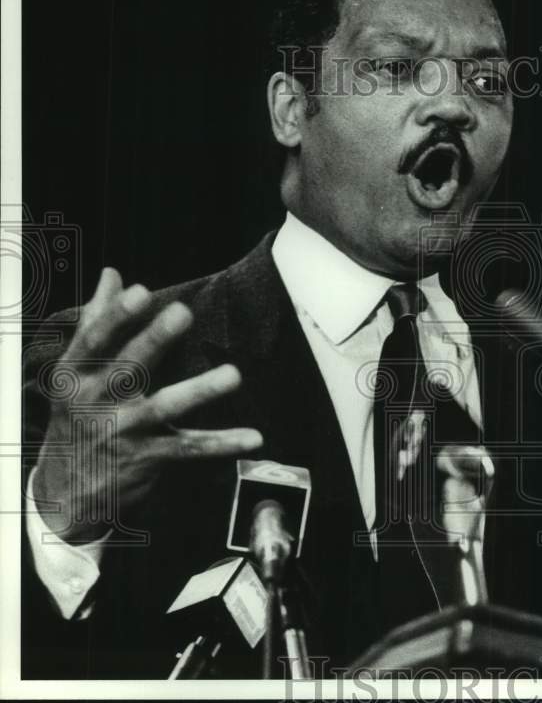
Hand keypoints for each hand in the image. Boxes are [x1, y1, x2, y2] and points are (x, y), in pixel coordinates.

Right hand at [33, 268, 262, 543]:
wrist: (66, 490)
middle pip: (130, 366)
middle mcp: (98, 401)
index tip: (141, 292)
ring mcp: (124, 431)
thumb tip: (113, 274)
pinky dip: (222, 444)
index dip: (116, 316)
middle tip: (183, 313)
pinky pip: (190, 448)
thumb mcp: (77, 370)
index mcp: (79, 374)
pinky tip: (254, 438)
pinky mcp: (148, 458)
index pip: (96, 340)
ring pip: (165, 407)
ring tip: (233, 375)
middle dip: (155, 339)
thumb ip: (97, 320)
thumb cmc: (77, 415)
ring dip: (200, 391)